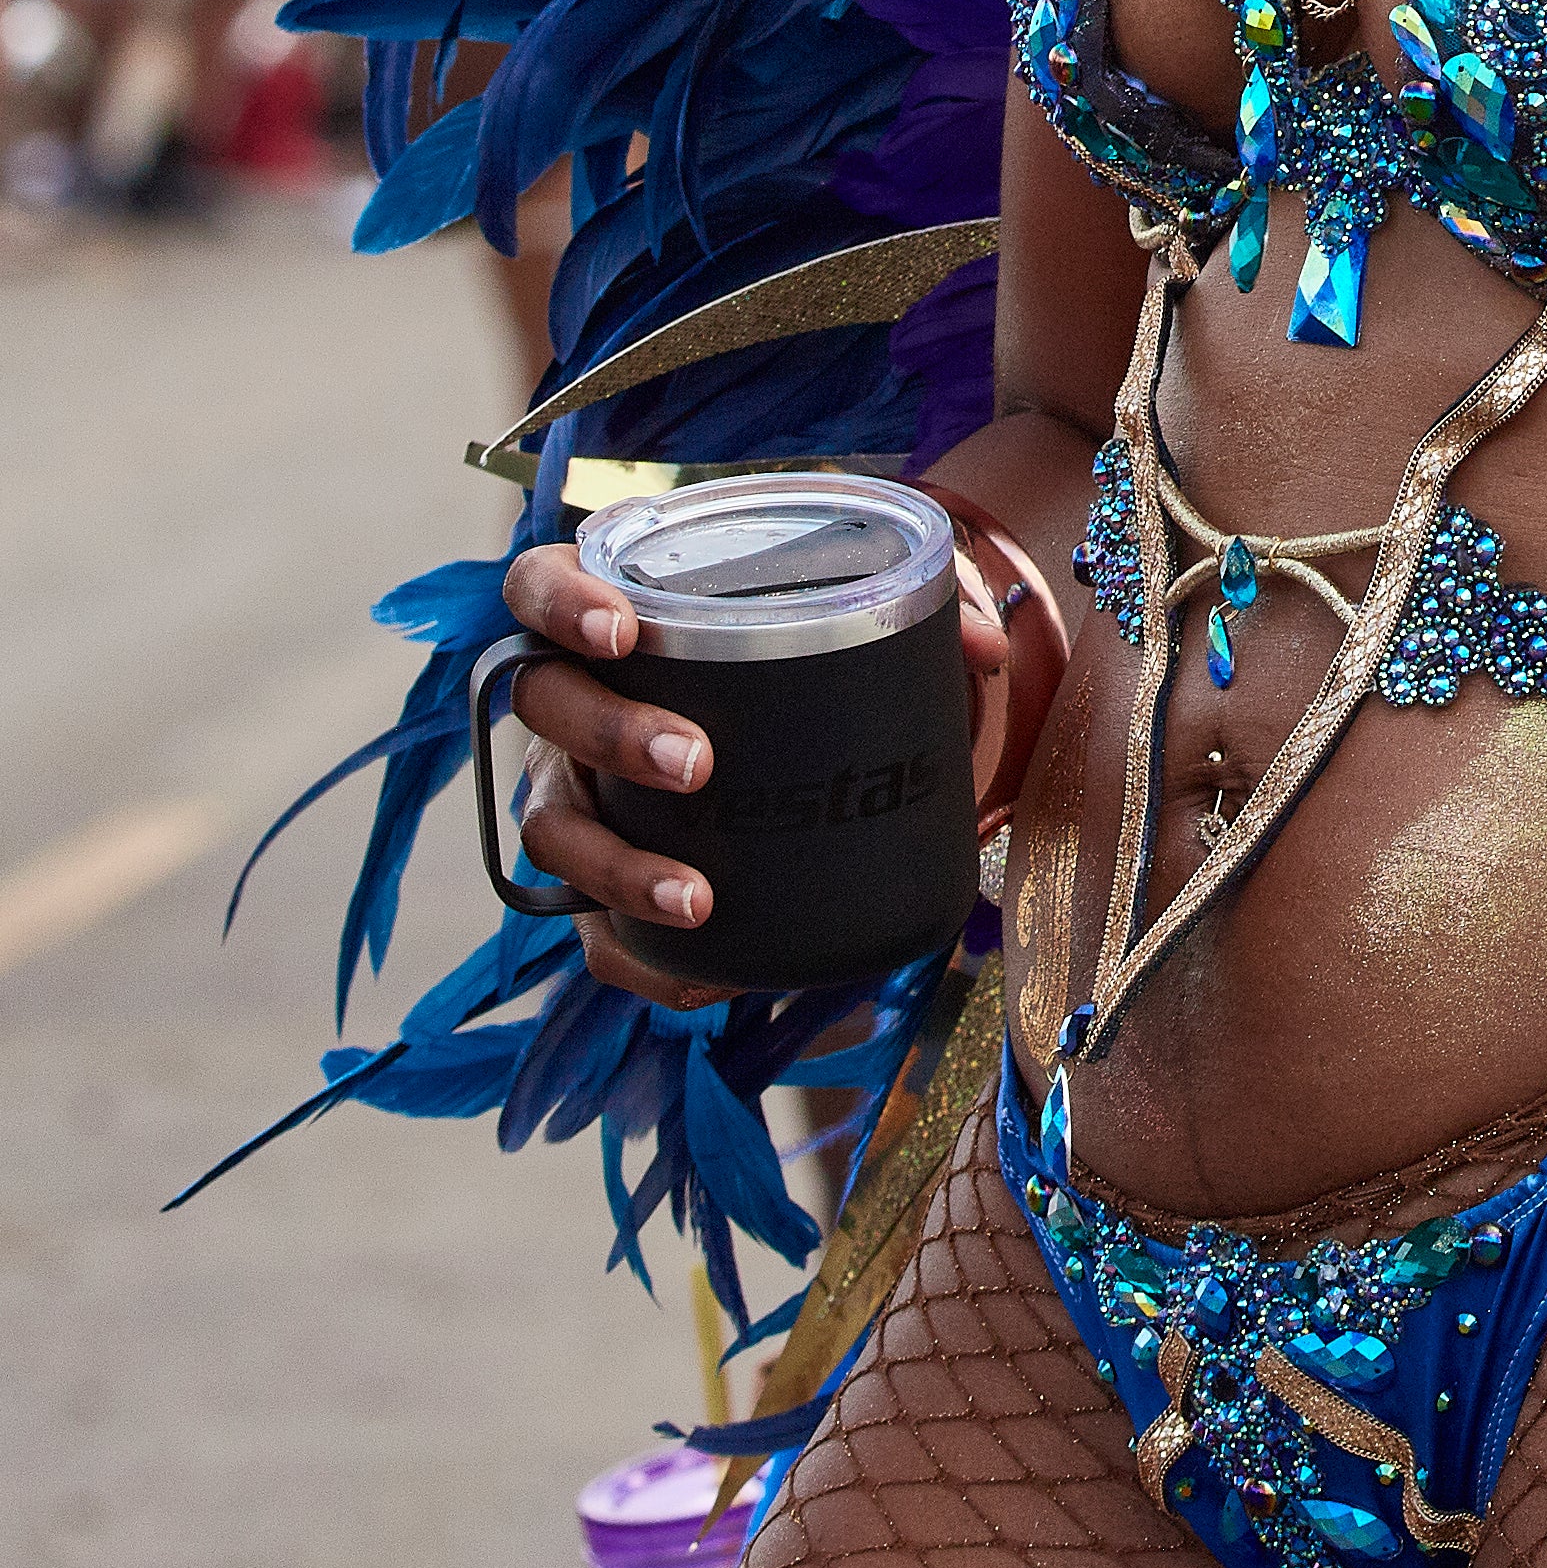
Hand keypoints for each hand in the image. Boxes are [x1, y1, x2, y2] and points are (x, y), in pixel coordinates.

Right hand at [497, 536, 1015, 1009]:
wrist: (771, 719)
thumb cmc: (784, 640)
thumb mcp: (839, 605)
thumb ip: (911, 606)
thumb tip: (984, 650)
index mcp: (605, 607)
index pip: (541, 586)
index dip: (564, 604)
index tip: (622, 630)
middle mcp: (567, 696)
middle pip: (544, 707)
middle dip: (613, 735)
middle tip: (699, 761)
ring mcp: (567, 785)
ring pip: (553, 829)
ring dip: (618, 867)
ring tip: (697, 899)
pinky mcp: (592, 871)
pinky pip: (588, 928)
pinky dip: (638, 959)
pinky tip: (704, 981)